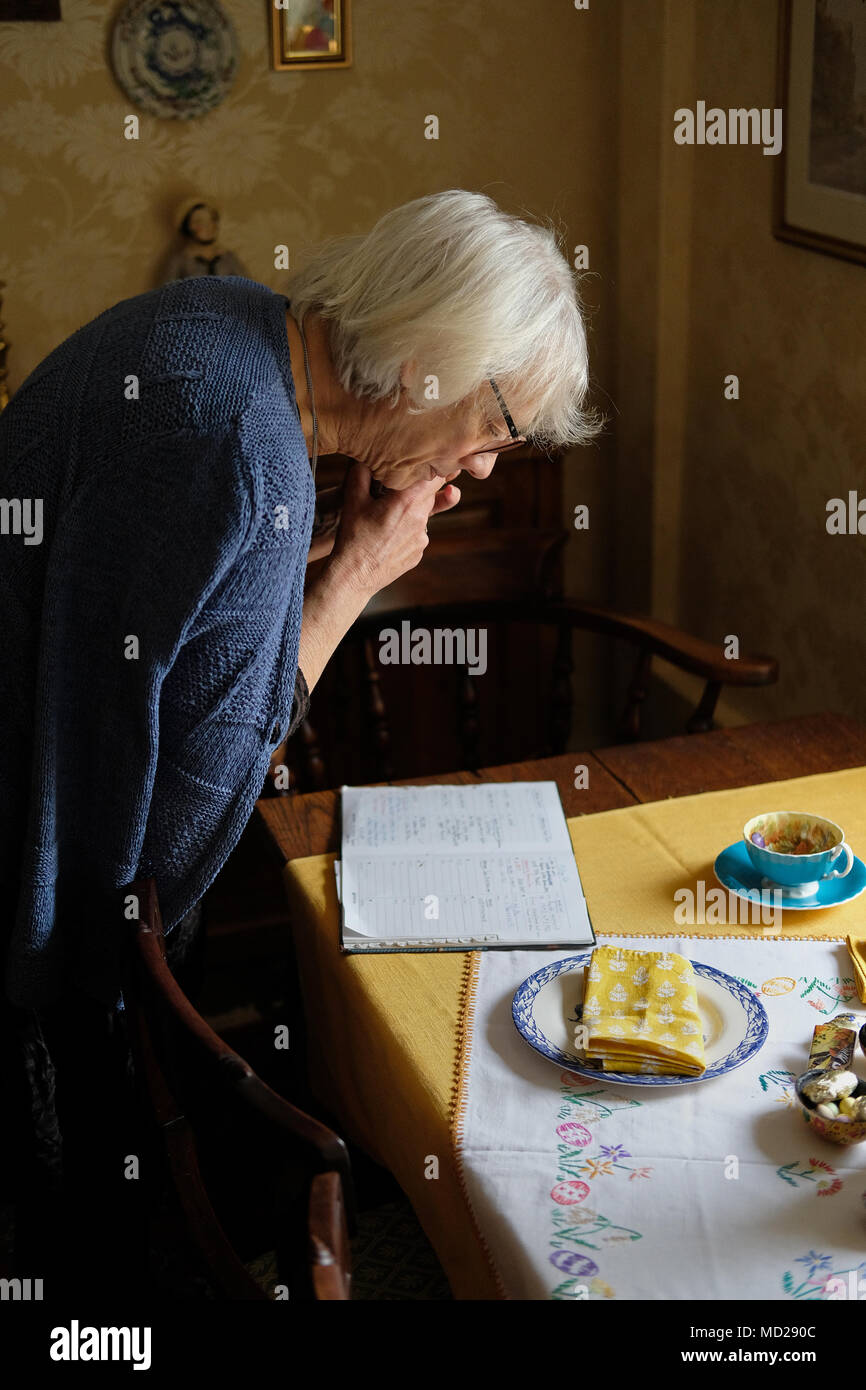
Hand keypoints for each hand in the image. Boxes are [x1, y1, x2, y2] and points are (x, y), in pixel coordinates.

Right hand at [329, 461, 459, 597]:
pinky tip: (387, 536)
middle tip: (396, 489)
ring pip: (423, 514)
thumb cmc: (353, 537)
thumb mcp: (353, 500)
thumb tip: (366, 458)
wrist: (354, 576)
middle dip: (417, 489)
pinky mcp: (419, 552)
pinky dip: (407, 530)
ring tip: (386, 518)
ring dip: (411, 510)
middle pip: (430, 494)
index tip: (424, 465)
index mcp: (408, 501)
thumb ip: (362, 473)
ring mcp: (423, 538)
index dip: (432, 468)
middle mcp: (421, 519)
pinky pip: (418, 533)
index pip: (436, 475)